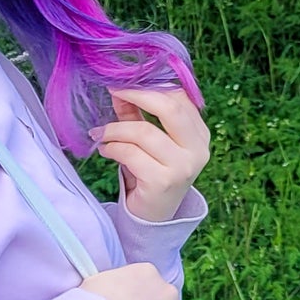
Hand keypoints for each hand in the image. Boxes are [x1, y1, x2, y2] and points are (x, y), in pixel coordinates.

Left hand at [89, 84, 209, 223]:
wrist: (152, 218)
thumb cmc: (150, 174)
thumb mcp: (146, 140)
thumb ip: (135, 114)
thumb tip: (117, 87)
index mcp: (199, 134)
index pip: (179, 97)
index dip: (150, 85)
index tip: (123, 80)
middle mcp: (198, 149)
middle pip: (169, 107)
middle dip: (136, 95)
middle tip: (113, 92)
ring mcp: (184, 166)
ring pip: (144, 132)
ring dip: (115, 129)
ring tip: (101, 134)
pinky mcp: (164, 182)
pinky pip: (131, 154)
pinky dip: (113, 148)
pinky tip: (105, 150)